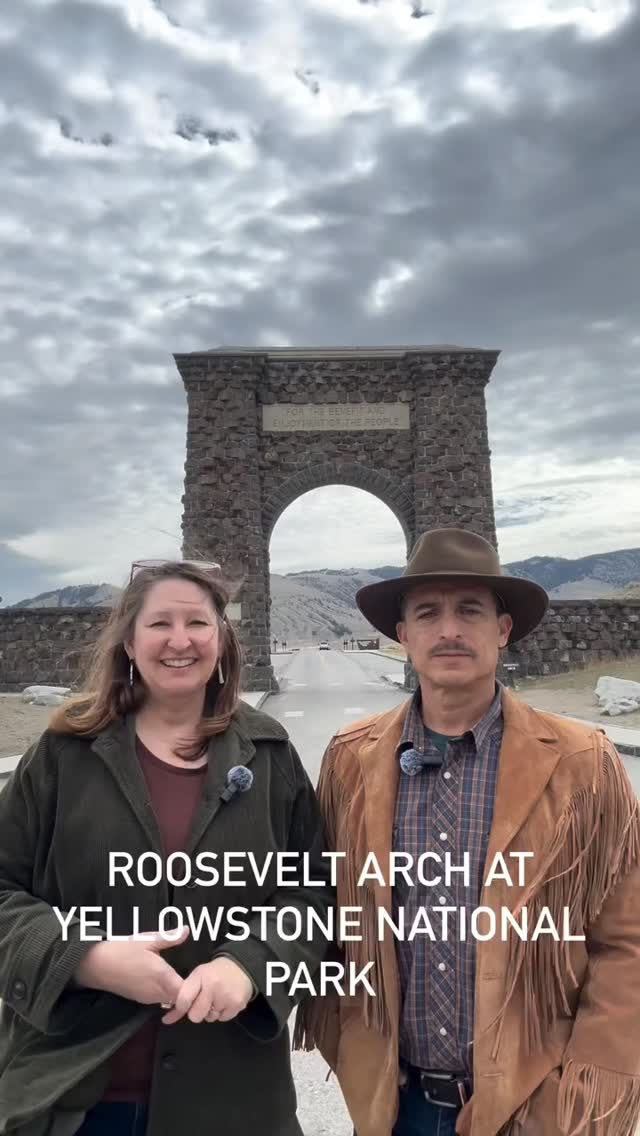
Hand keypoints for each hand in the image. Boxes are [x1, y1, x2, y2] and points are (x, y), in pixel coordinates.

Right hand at [73, 926, 189, 1006]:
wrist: (95, 965)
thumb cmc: (122, 950)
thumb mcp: (147, 939)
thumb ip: (169, 937)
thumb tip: (188, 930)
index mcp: (162, 976)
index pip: (186, 991)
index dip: (195, 987)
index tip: (200, 977)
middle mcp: (156, 992)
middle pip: (180, 999)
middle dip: (189, 992)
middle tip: (196, 978)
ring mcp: (147, 998)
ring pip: (169, 1001)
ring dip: (177, 993)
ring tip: (184, 979)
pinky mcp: (139, 1000)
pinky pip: (159, 1001)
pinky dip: (166, 994)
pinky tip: (166, 982)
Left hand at [161, 955, 253, 1025]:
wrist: (241, 966)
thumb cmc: (214, 973)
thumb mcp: (197, 977)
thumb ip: (182, 997)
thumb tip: (166, 1020)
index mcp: (200, 977)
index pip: (184, 1000)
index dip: (181, 1008)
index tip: (183, 1007)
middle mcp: (212, 987)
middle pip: (195, 1016)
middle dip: (197, 1012)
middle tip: (203, 1001)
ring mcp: (226, 997)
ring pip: (209, 1018)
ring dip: (211, 1012)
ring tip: (217, 998)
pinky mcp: (237, 1005)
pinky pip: (222, 1019)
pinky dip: (222, 1013)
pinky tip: (225, 1000)